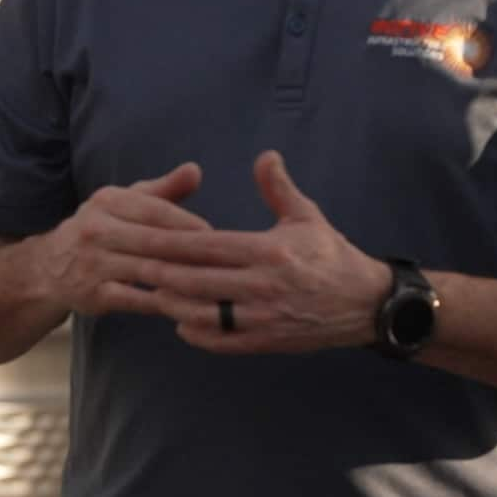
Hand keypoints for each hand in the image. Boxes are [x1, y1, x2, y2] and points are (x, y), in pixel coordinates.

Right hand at [32, 164, 212, 318]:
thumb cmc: (102, 230)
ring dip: (182, 279)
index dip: (188, 223)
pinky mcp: (93, 294)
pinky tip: (188, 305)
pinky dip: (162, 303)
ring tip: (213, 284)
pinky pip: (135, 300)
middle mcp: (97, 229)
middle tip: (225, 262)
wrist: (49, 268)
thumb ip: (163, 190)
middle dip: (191, 252)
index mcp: (108, 201)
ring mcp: (93, 263)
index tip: (217, 236)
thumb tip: (196, 170)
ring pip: (147, 270)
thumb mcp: (125, 204)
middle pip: (154, 241)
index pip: (155, 210)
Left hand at [99, 152, 393, 355]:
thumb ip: (279, 188)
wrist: (365, 304)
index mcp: (268, 251)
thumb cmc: (331, 256)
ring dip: (174, 305)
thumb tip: (265, 155)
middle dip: (161, 273)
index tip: (143, 237)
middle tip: (131, 266)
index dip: (171, 242)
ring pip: (204, 313)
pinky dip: (198, 334)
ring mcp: (263, 317)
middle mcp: (262, 286)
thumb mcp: (307, 216)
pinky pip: (223, 341)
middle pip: (196, 280)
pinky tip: (180, 323)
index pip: (207, 245)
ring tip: (151, 293)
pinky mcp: (267, 341)